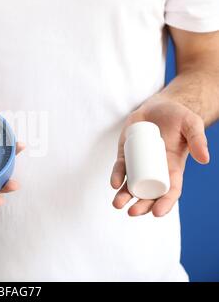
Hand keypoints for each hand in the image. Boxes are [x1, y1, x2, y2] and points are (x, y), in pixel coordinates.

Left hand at [111, 95, 209, 216]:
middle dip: (140, 205)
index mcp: (173, 169)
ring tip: (118, 204)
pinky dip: (116, 176)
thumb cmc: (179, 116)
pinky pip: (121, 168)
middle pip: (148, 194)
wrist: (159, 106)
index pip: (169, 192)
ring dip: (124, 196)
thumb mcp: (191, 125)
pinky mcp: (126, 154)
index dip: (164, 204)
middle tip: (132, 212)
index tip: (157, 213)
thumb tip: (205, 160)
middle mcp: (155, 170)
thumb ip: (198, 139)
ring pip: (131, 185)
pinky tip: (113, 183)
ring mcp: (138, 163)